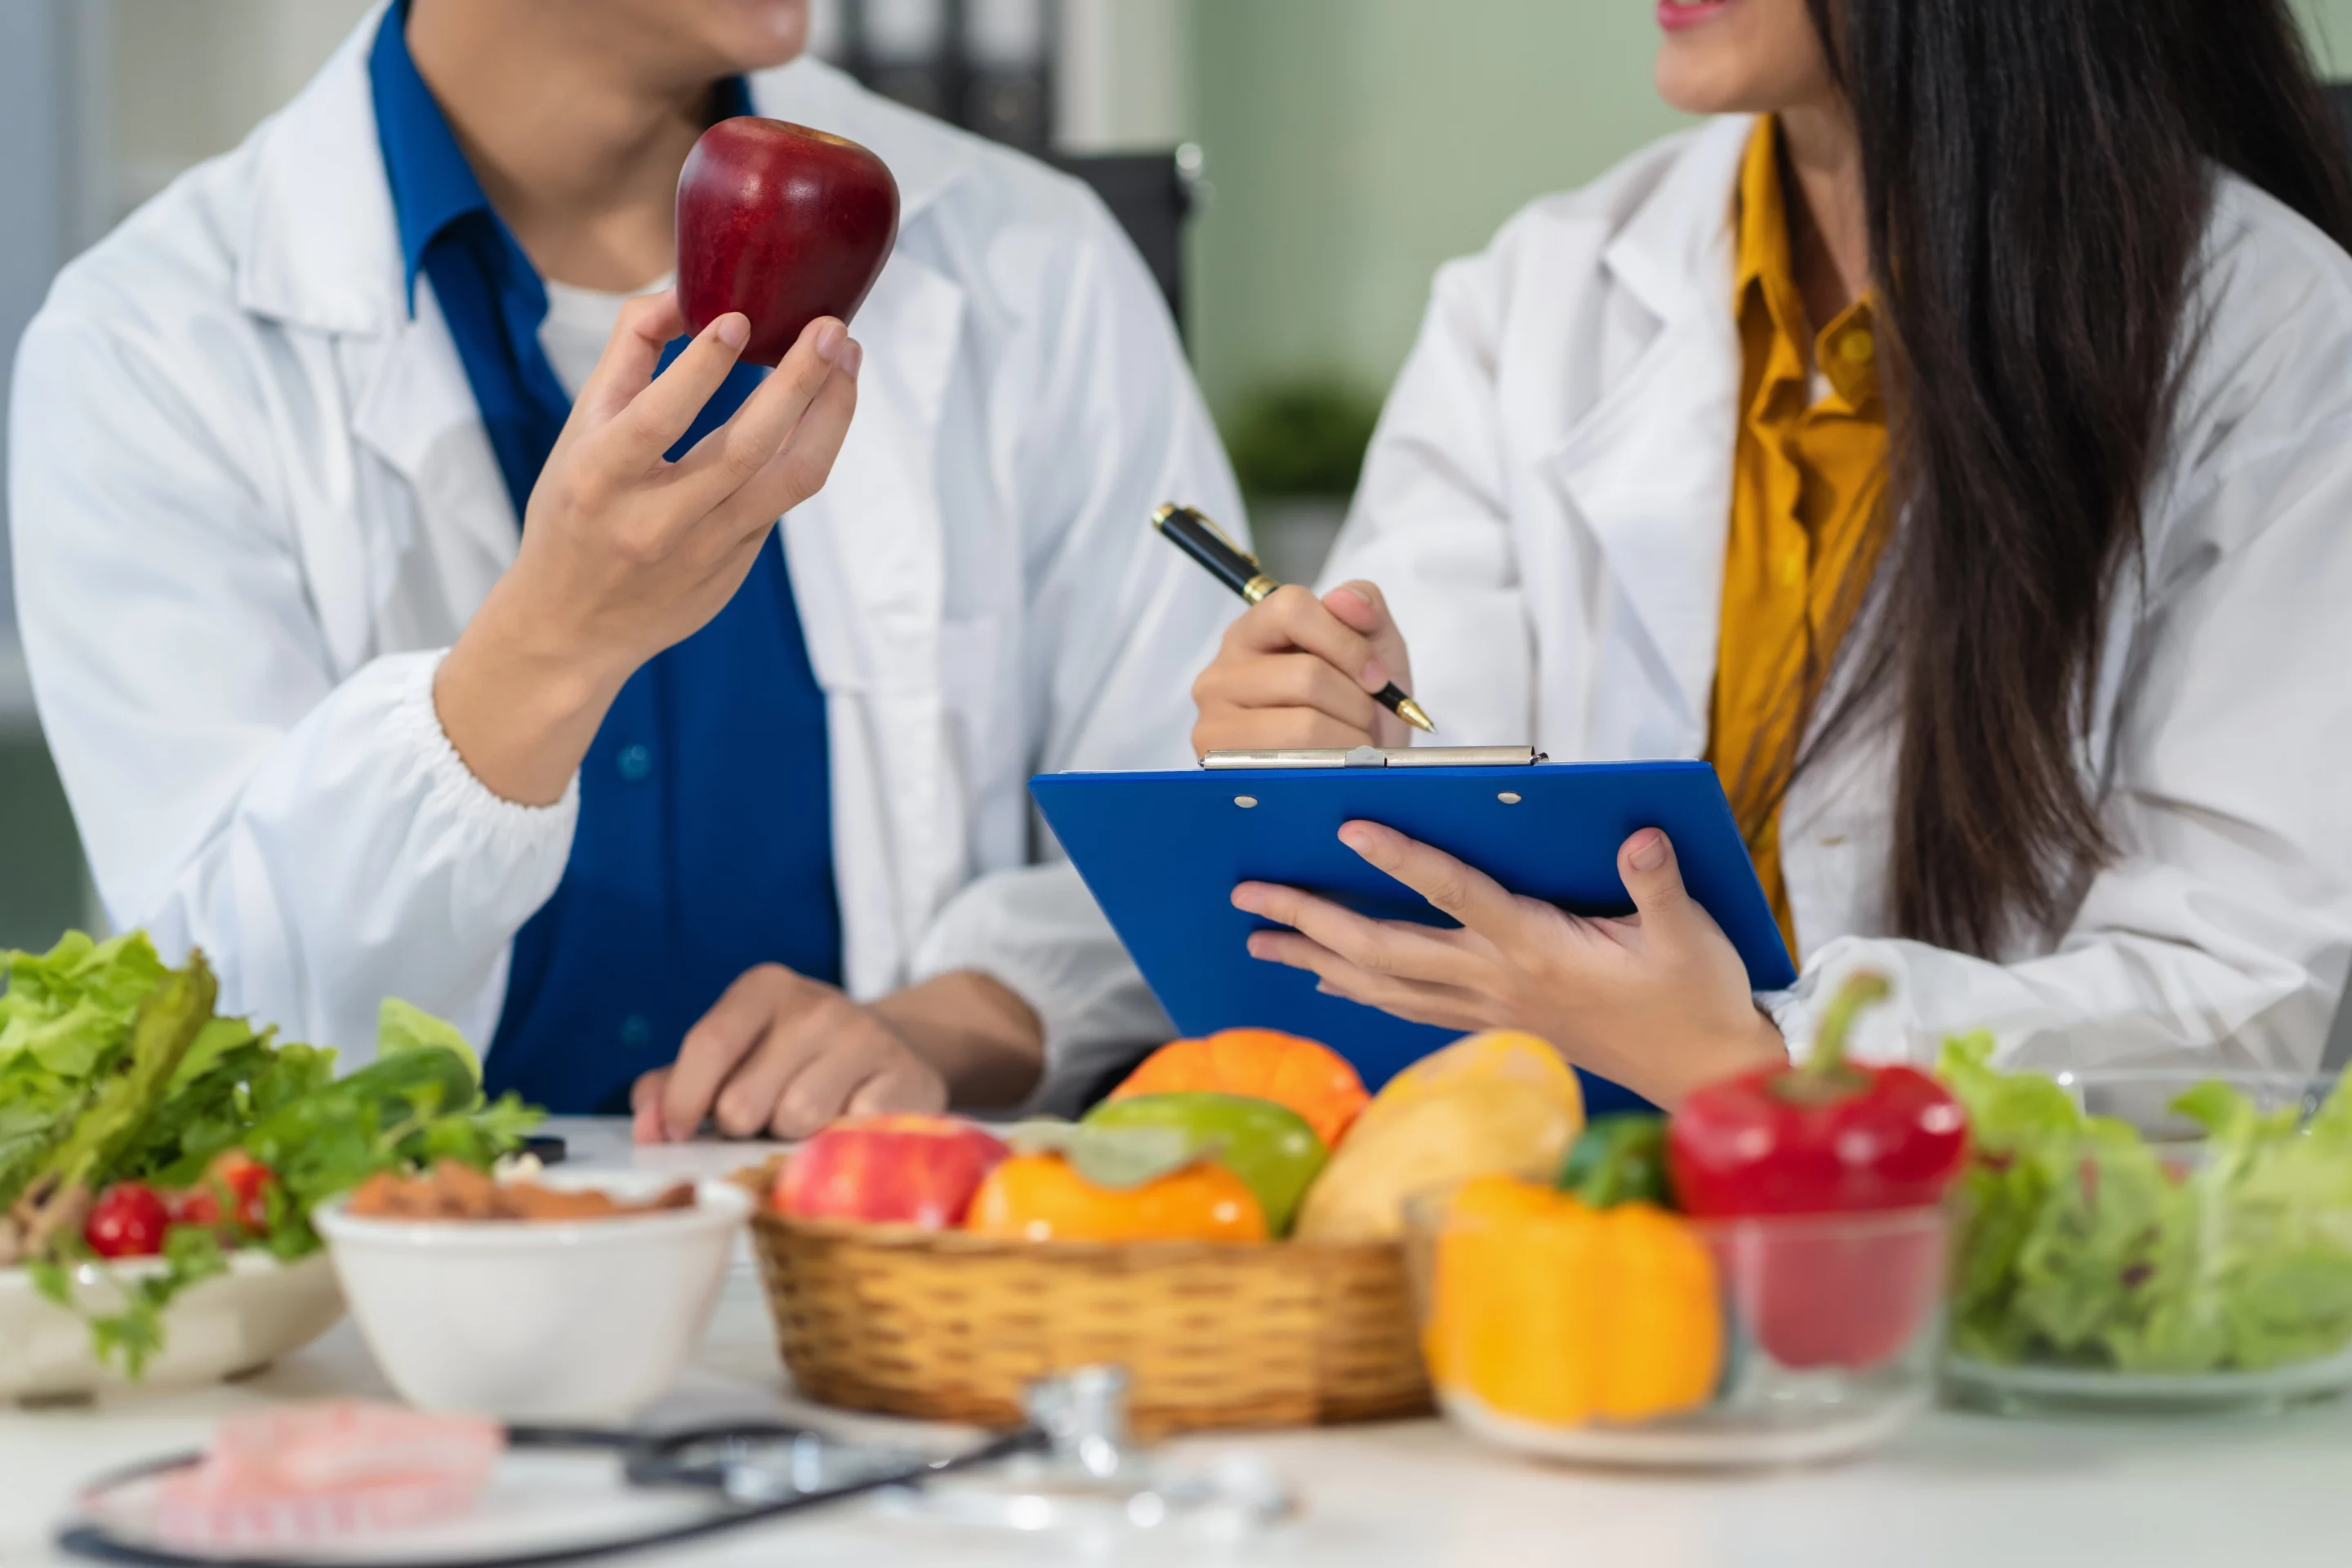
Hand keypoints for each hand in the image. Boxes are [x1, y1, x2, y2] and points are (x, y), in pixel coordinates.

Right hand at [436, 293, 859, 804]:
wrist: (573, 628)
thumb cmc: (574, 512)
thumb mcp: (578, 434)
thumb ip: (625, 358)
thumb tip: (680, 293)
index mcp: (600, 479)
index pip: (657, 419)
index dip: (701, 369)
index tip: (742, 318)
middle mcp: (655, 521)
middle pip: (746, 448)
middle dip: (799, 383)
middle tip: (831, 329)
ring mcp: (704, 551)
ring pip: (790, 478)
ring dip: (830, 415)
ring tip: (846, 360)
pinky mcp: (737, 568)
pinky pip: (784, 497)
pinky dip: (811, 444)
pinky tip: (825, 405)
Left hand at [630, 967, 1045, 1141]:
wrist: (893, 1053)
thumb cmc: (794, 1062)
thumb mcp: (734, 1058)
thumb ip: (676, 1086)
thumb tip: (648, 1128)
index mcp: (765, 988)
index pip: (708, 1044)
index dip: (685, 1101)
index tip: (679, 1134)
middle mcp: (817, 1004)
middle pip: (744, 1100)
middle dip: (743, 1126)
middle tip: (763, 1118)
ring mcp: (865, 1039)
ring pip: (796, 1121)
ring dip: (791, 1139)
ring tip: (806, 1121)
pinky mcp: (905, 1079)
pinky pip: (847, 1134)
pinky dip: (838, 1143)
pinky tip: (847, 1124)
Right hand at [1191, 581, 1416, 753]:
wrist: (1354, 774)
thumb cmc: (1357, 707)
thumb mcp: (1374, 648)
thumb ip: (1366, 610)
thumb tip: (1343, 599)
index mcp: (1251, 633)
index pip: (1291, 609)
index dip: (1346, 642)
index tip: (1376, 676)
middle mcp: (1221, 674)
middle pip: (1306, 675)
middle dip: (1355, 702)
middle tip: (1364, 719)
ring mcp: (1216, 724)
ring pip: (1303, 725)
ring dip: (1348, 739)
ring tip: (1351, 745)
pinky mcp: (1225, 771)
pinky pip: (1295, 766)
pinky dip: (1332, 768)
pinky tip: (1333, 768)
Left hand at [1231, 824, 1786, 1108]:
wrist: (1701, 1074)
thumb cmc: (1695, 997)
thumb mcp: (1690, 935)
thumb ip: (1657, 884)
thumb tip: (1640, 835)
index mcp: (1538, 948)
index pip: (1456, 893)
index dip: (1403, 858)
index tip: (1349, 826)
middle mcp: (1497, 980)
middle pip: (1386, 946)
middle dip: (1311, 918)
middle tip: (1248, 895)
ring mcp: (1488, 1006)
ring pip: (1382, 983)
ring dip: (1316, 958)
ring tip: (1259, 941)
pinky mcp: (1492, 1022)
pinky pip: (1406, 1006)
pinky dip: (1358, 989)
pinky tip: (1327, 978)